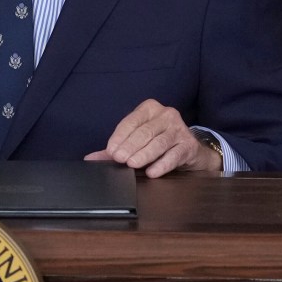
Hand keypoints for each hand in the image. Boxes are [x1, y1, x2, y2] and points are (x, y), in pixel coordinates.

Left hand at [89, 100, 215, 176]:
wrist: (190, 151)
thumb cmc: (159, 143)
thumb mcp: (137, 141)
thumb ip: (116, 148)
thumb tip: (91, 158)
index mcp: (149, 109)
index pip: (131, 122)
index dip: (119, 137)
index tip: (110, 151)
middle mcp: (166, 115)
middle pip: (145, 132)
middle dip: (130, 146)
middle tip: (119, 159)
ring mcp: (180, 129)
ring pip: (159, 142)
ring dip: (144, 155)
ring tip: (132, 164)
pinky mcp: (189, 145)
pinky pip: (174, 155)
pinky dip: (162, 164)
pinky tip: (152, 172)